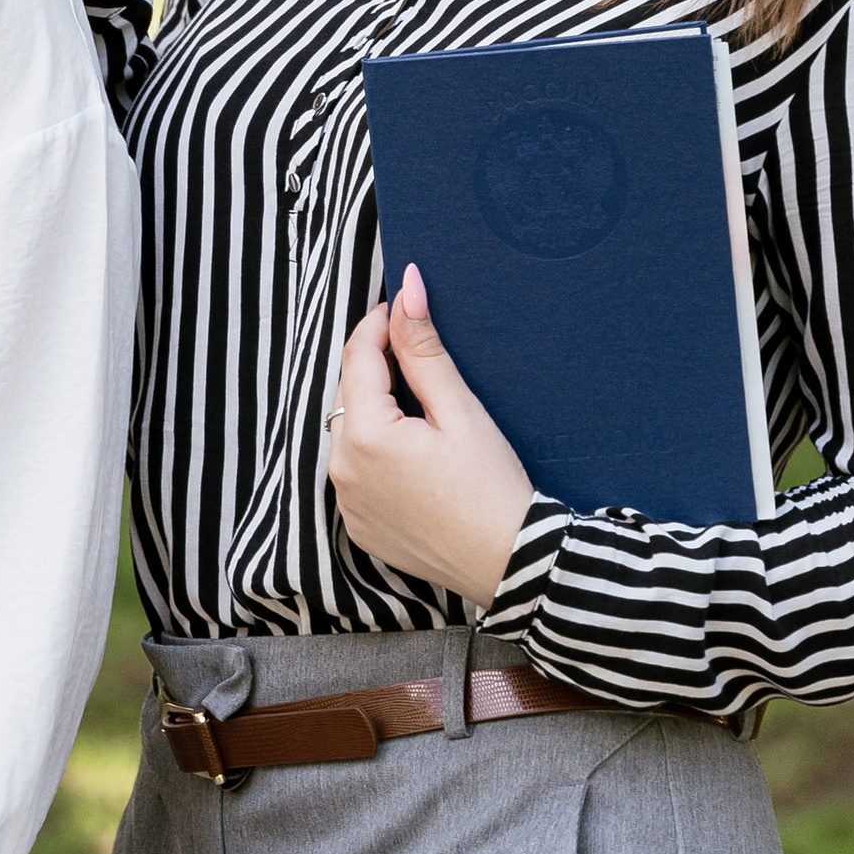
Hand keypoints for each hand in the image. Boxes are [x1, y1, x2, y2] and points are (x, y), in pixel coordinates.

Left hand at [326, 266, 533, 604]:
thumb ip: (424, 350)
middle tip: (416, 350)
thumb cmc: (493, 489)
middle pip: (347, 395)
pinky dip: (373, 453)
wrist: (510, 563)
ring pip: (347, 433)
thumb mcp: (461, 412)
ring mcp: (347, 503)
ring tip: (418, 403)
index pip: (357, 357)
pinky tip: (412, 452)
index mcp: (365, 437)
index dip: (378, 324)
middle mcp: (342, 471)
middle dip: (375, 367)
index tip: (400, 305)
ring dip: (372, 410)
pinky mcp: (359, 527)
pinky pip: (354, 473)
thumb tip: (407, 291)